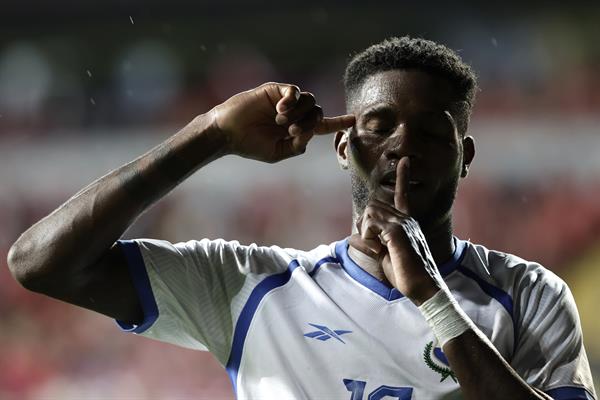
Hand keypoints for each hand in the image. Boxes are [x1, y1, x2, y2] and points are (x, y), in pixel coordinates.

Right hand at [212, 82, 354, 162]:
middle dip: (310, 123)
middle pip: (318, 112)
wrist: (228, 133)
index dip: (338, 122)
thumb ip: (297, 146)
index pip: (323, 125)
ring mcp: (286, 101)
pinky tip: (279, 110)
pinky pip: (294, 91)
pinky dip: (291, 101)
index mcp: (297, 129)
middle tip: (291, 131)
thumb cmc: (250, 145)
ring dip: (300, 113)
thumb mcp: (277, 153)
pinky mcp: (275, 90)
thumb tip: (311, 133)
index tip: (353, 120)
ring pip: (310, 101)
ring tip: (281, 122)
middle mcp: (294, 113)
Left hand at [349, 157, 440, 304]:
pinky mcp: (397, 232)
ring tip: (380, 249)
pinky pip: (370, 226)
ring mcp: (404, 224)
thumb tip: (351, 238)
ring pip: (369, 213)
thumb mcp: (384, 257)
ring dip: (366, 233)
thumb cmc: (406, 275)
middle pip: (373, 206)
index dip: (403, 177)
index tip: (405, 160)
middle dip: (365, 226)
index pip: (403, 195)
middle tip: (376, 246)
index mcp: (407, 223)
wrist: (425, 289)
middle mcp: (407, 219)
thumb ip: (370, 244)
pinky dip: (367, 240)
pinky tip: (380, 251)